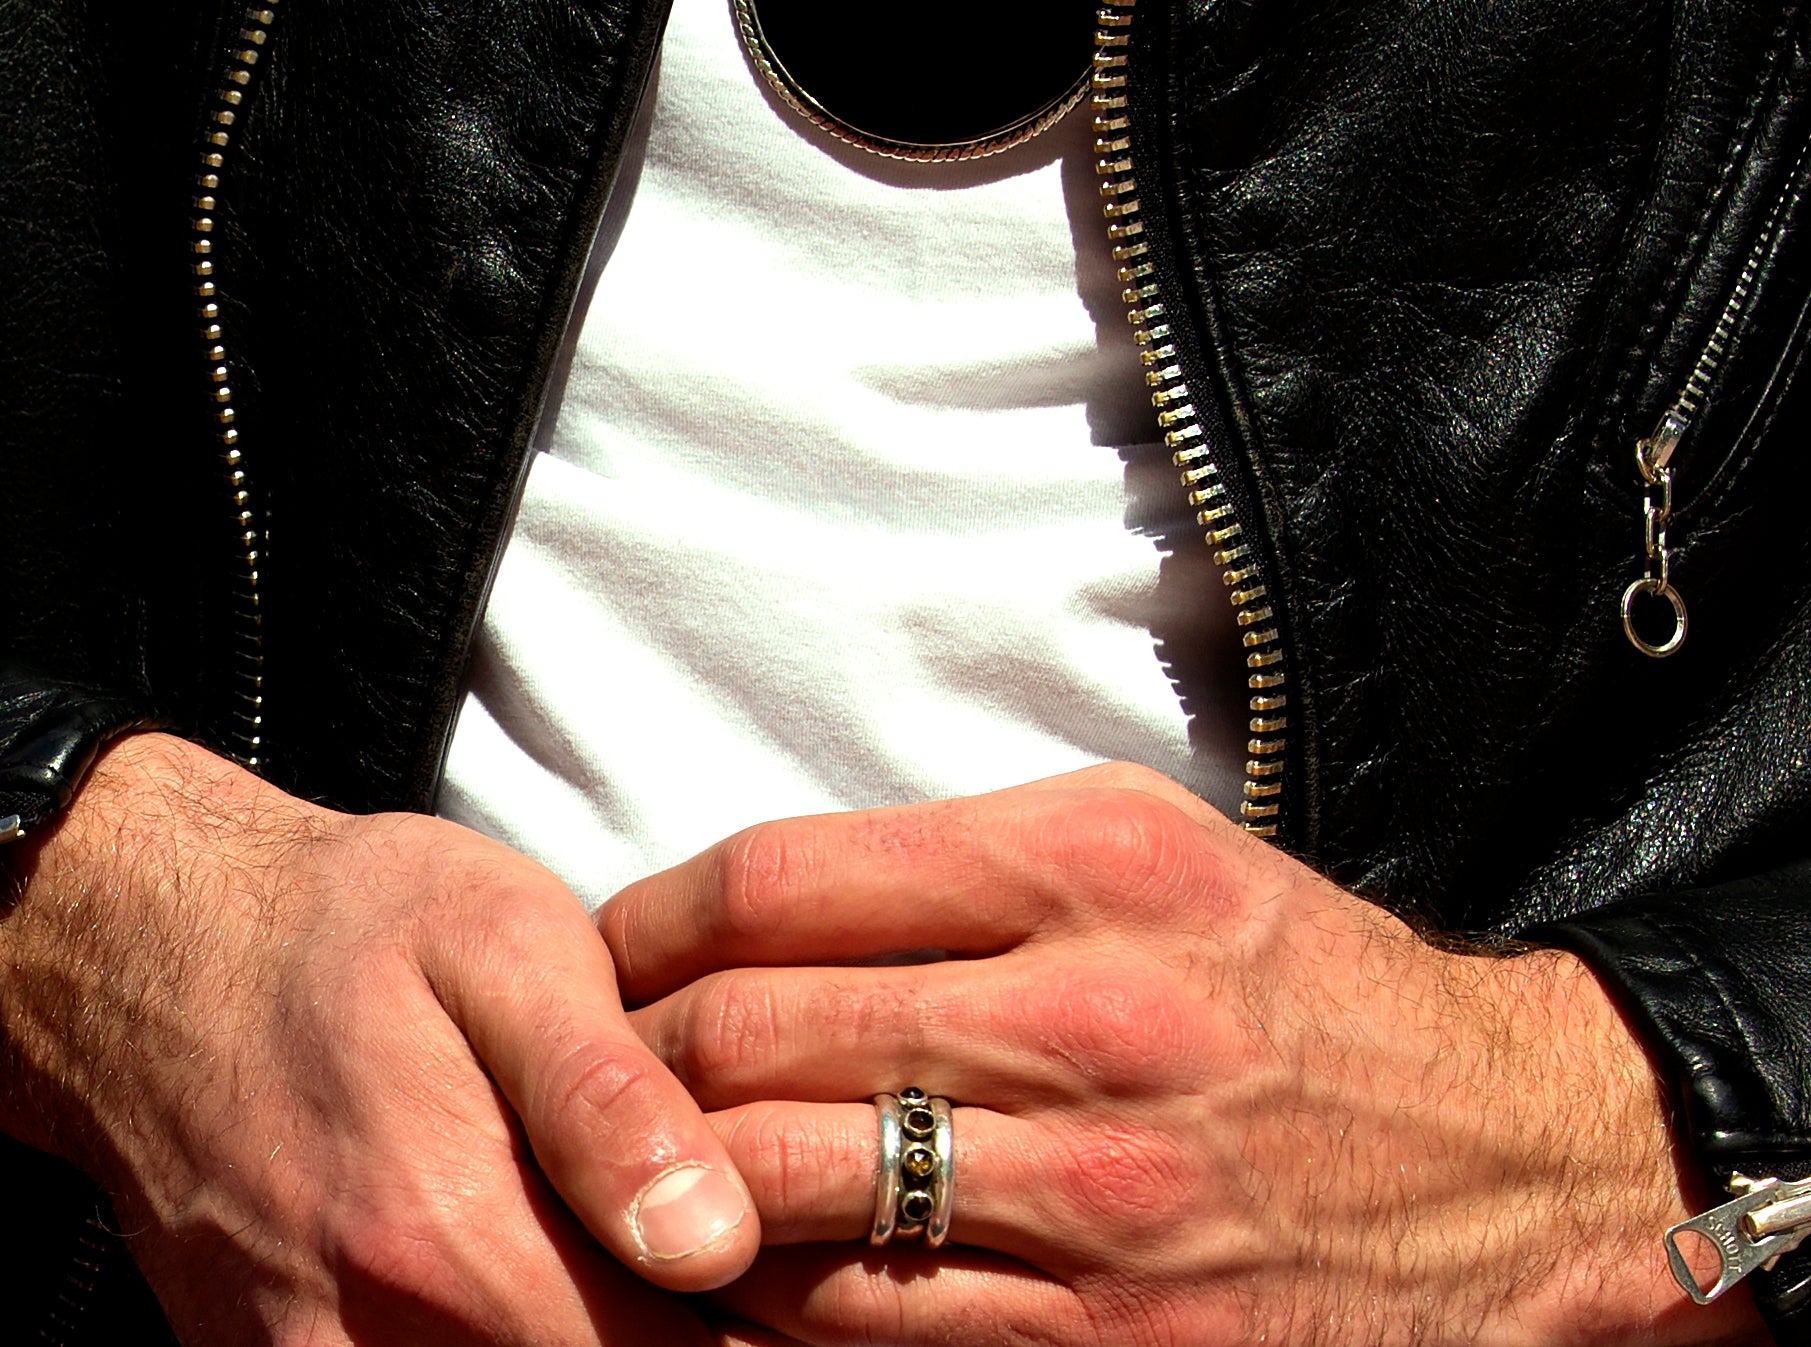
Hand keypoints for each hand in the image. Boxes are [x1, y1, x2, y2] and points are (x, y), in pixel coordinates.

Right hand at [0, 733, 760, 1345]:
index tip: (776, 1255)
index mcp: (455, 1241)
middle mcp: (373, 1342)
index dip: (754, 1324)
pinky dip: (501, 1333)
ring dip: (589, 1331)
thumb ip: (609, 1099)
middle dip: (676, 1329)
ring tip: (619, 1244)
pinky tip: (533, 1261)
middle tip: (708, 1240)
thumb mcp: (507, 945)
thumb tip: (713, 1238)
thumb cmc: (352, 927)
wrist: (150, 944)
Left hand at [605, 764, 1767, 1346]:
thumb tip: (754, 905)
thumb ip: (960, 859)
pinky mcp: (1108, 1344)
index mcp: (1086, 868)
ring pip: (774, 1198)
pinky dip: (765, 1301)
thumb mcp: (1153, 847)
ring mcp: (1097, 1200)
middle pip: (746, 1041)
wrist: (1509, 1155)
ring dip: (669, 1195)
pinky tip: (746, 1272)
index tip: (611, 952)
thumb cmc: (1296, 983)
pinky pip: (858, 1331)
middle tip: (592, 1077)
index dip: (649, 923)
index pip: (773, 882)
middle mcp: (1088, 1022)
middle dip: (624, 1065)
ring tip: (639, 1179)